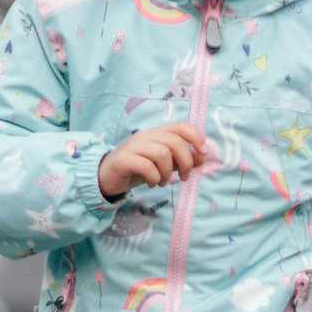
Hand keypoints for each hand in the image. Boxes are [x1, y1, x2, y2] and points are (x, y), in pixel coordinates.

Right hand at [98, 124, 212, 199]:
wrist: (107, 177)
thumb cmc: (137, 170)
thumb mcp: (164, 166)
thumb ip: (181, 161)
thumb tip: (204, 157)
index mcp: (157, 134)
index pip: (180, 126)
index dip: (196, 137)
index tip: (203, 153)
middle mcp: (146, 136)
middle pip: (174, 141)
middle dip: (186, 161)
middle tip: (184, 177)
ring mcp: (133, 146)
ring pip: (162, 153)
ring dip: (168, 172)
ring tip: (163, 182)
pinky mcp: (124, 159)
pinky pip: (146, 166)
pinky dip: (154, 178)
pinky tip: (152, 184)